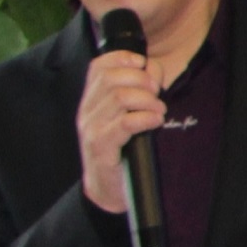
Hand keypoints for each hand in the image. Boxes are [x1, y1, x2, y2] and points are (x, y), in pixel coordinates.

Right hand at [76, 50, 163, 214]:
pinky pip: (125, 123)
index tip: (143, 64)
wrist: (109, 188)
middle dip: (142, 80)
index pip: (98, 66)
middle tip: (156, 93)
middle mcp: (87, 111)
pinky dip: (146, 118)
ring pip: (119, 97)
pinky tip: (155, 121)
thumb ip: (140, 90)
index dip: (123, 58)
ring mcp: (92, 129)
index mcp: (92, 99)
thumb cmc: (123, 148)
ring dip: (148, 100)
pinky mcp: (101, 147)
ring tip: (159, 110)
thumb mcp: (128, 115)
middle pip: (112, 78)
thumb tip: (154, 69)